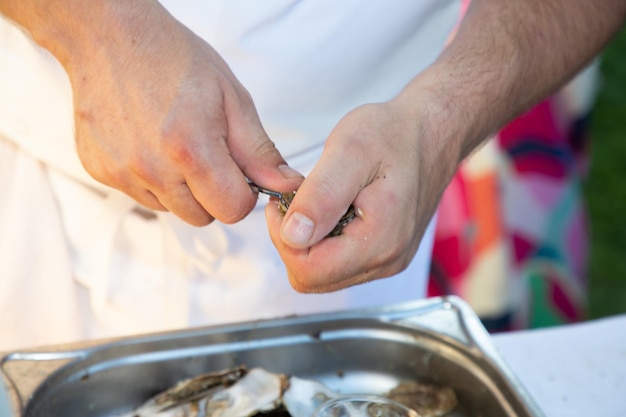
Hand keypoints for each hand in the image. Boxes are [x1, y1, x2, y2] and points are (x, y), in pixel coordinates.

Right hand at [19, 1, 302, 225]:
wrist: (110, 36)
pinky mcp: (101, 173)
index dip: (243, 192)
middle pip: (202, 217)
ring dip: (183, 189)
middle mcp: (152, 169)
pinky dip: (154, 180)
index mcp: (191, 149)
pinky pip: (142, 196)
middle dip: (213, 193)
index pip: (233, 210)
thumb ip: (260, 151)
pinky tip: (152, 145)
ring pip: (172, 210)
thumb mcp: (231, 98)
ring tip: (177, 145)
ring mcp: (122, 173)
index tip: (238, 170)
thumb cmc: (173, 59)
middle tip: (208, 153)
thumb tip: (287, 185)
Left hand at [266, 98, 457, 291]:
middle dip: (293, 242)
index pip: (309, 271)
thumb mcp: (349, 152)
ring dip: (308, 241)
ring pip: (324, 274)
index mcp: (379, 241)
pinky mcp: (385, 253)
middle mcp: (386, 260)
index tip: (285, 204)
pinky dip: (324, 241)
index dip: (284, 239)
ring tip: (317, 201)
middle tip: (298, 200)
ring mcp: (387, 260)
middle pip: (314, 279)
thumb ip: (320, 196)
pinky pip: (340, 264)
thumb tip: (294, 235)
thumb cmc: (395, 135)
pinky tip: (332, 209)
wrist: (431, 132)